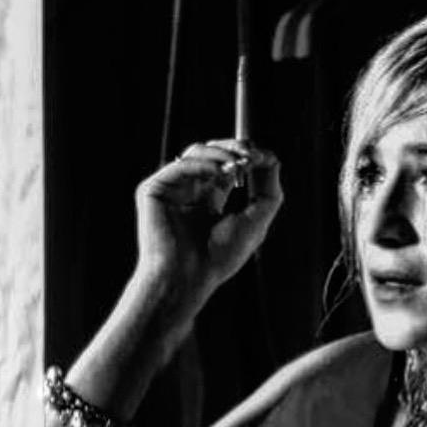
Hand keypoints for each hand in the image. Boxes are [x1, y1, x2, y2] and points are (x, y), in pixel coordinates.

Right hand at [134, 139, 282, 320]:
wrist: (188, 278)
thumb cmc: (218, 259)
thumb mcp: (255, 222)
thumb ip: (268, 193)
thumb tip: (273, 158)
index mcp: (209, 201)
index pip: (227, 166)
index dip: (245, 156)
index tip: (264, 156)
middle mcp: (189, 192)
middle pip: (211, 153)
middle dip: (234, 148)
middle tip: (251, 154)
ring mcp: (171, 189)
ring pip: (195, 152)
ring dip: (221, 154)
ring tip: (238, 165)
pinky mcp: (153, 190)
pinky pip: (179, 165)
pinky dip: (203, 165)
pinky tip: (220, 173)